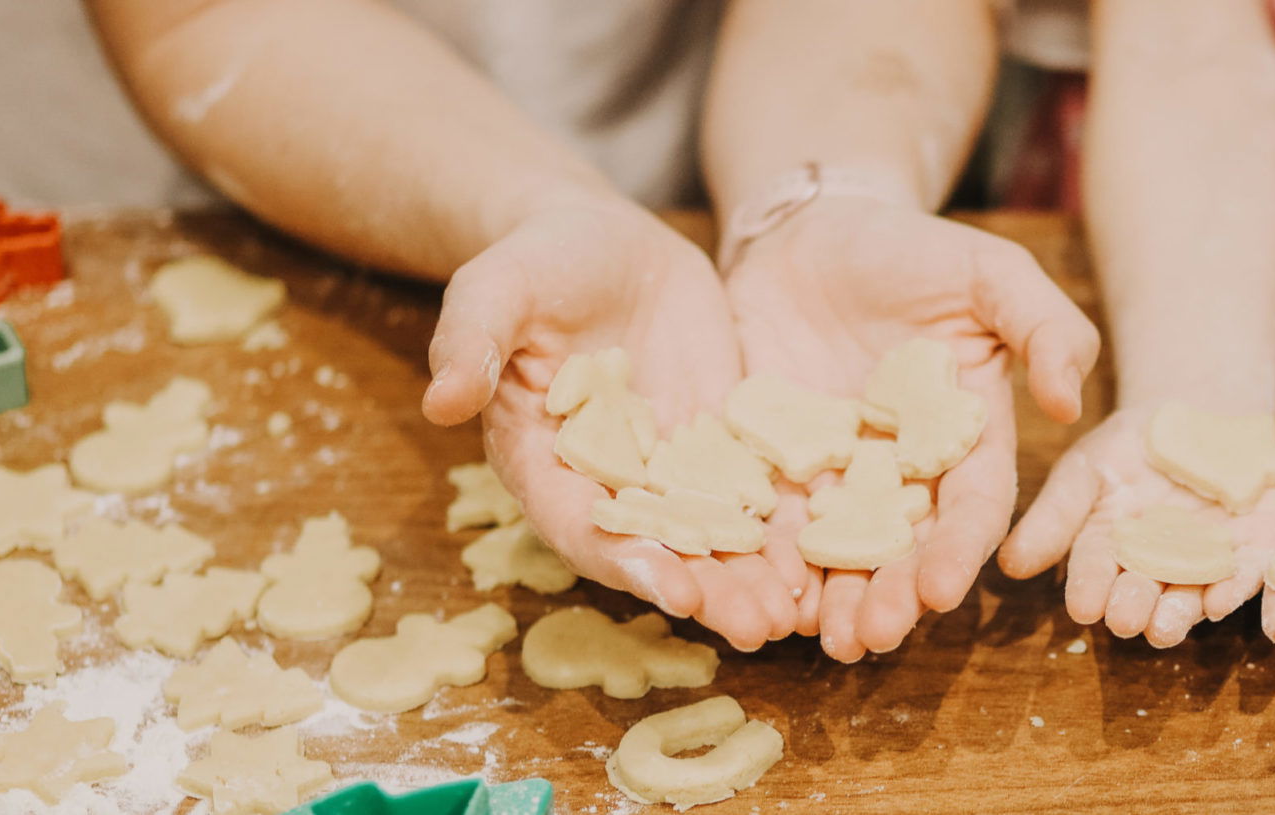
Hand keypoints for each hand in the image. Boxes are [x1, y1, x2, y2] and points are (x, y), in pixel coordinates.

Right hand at [422, 198, 806, 650]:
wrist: (598, 241)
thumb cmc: (533, 264)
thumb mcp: (496, 290)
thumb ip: (471, 343)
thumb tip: (438, 400)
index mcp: (542, 462)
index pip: (578, 525)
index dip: (621, 559)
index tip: (666, 588)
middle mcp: (607, 482)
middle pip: (655, 548)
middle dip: (705, 588)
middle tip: (754, 624)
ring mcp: (670, 467)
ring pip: (713, 534)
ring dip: (753, 575)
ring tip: (801, 610)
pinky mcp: (721, 442)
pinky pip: (756, 491)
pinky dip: (789, 524)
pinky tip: (836, 550)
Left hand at [725, 197, 1098, 661]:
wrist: (809, 227)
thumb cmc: (912, 249)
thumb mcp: (992, 272)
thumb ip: (1046, 328)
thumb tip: (1070, 404)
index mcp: (964, 441)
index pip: (971, 509)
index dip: (957, 553)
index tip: (942, 592)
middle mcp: (901, 473)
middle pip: (901, 549)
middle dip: (888, 597)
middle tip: (869, 635)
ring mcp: (833, 474)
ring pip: (834, 552)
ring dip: (828, 599)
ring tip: (819, 639)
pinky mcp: (768, 463)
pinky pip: (764, 520)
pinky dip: (762, 563)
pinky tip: (752, 596)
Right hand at [999, 405, 1274, 646]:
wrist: (1201, 411)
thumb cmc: (1133, 443)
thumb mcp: (1086, 467)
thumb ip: (1055, 515)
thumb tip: (1009, 565)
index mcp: (1111, 551)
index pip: (1096, 573)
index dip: (1089, 590)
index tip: (1082, 607)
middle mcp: (1158, 567)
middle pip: (1144, 595)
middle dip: (1133, 609)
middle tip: (1123, 621)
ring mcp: (1208, 561)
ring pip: (1192, 595)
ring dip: (1180, 614)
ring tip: (1163, 627)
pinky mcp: (1254, 550)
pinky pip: (1247, 574)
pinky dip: (1235, 589)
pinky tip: (1222, 601)